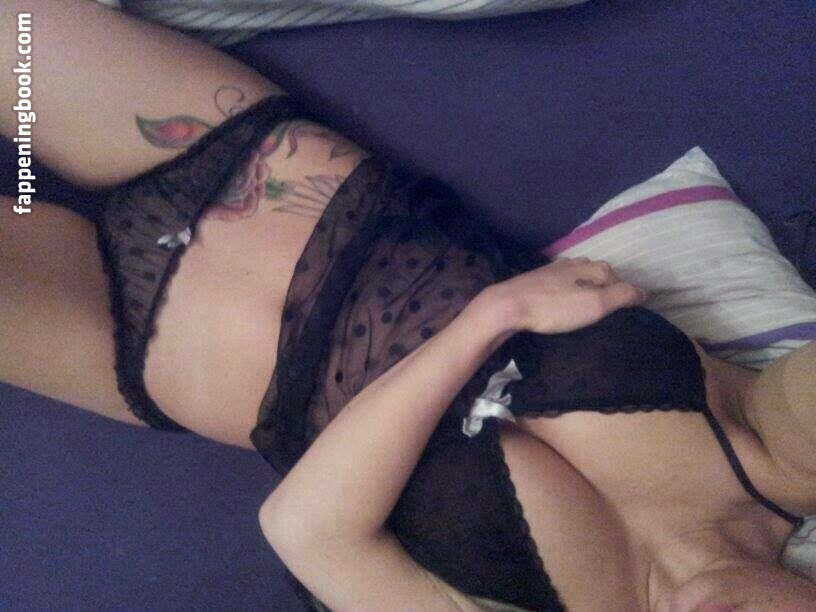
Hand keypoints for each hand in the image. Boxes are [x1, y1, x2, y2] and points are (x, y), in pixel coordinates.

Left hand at [489, 257, 646, 334]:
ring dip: (583, 289)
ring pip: (576, 276)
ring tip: (585, 309)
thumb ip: (622, 295)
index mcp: (589, 267)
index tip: (624, 310)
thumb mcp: (595, 304)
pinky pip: (558, 284)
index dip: (622, 292)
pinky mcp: (534, 281)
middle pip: (596, 273)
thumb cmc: (554, 307)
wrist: (507, 306)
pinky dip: (565, 292)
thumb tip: (644, 291)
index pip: (615, 276)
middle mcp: (571, 263)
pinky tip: (560, 304)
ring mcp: (550, 271)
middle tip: (605, 311)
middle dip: (603, 288)